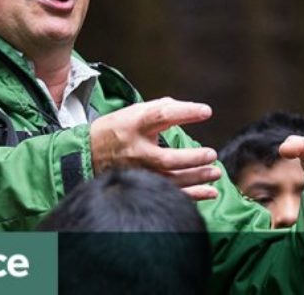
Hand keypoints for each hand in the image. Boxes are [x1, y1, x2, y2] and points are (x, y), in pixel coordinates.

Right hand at [88, 98, 222, 199]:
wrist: (88, 153)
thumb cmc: (116, 130)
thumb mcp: (133, 112)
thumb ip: (160, 109)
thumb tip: (188, 108)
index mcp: (134, 124)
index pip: (161, 115)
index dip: (185, 112)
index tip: (206, 112)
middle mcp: (136, 150)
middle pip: (167, 158)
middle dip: (192, 159)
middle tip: (211, 154)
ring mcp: (138, 171)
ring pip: (171, 179)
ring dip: (197, 178)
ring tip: (215, 172)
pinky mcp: (141, 185)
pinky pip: (169, 193)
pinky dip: (192, 195)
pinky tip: (209, 191)